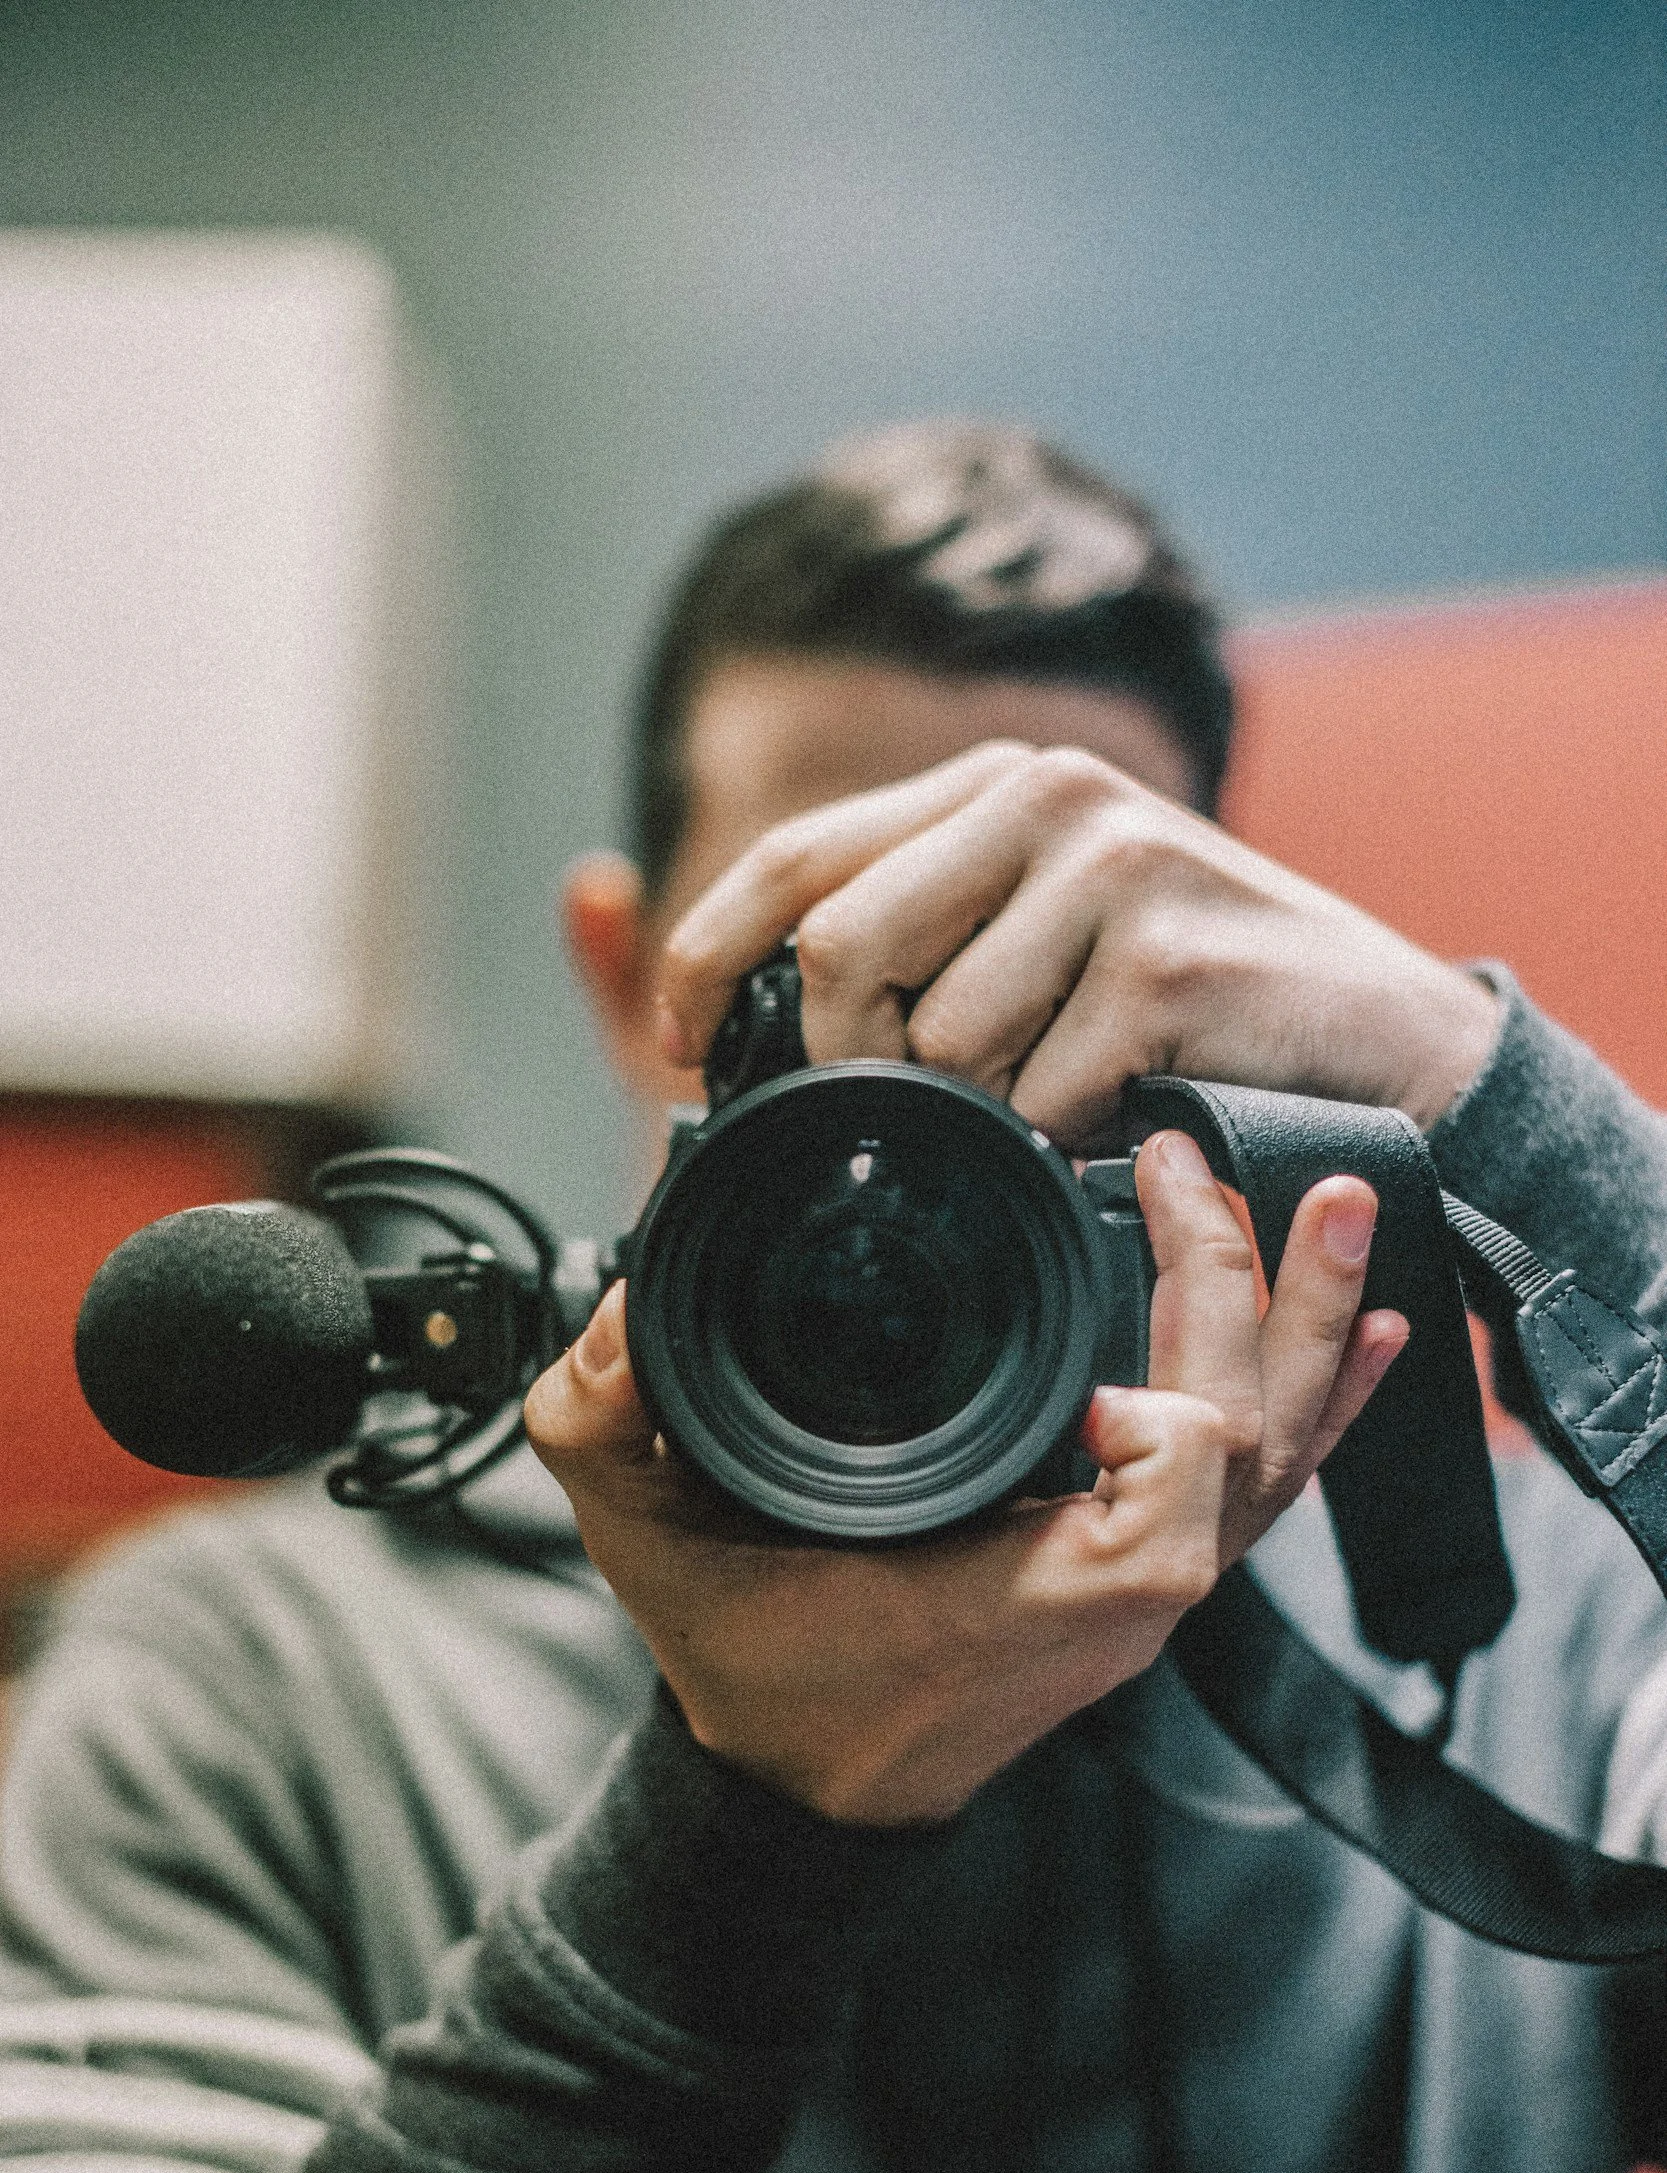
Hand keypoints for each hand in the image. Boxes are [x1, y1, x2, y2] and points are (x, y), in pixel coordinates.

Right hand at [525, 1132, 1405, 1825]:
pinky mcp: (1150, 1577)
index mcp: (1024, 1589)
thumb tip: (621, 1307)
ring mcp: (1150, 1591)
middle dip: (1240, 1291)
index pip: (1168, 1496)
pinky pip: (1270, 1487)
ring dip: (1308, 1323)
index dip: (1164, 1409)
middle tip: (1187, 1165)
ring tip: (1337, 1202)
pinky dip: (1329, 1406)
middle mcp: (1116, 1591)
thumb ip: (605, 1418)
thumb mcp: (648, 1544)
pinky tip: (1371, 1328)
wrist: (806, 1792)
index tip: (1092, 1361)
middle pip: (1246, 1438)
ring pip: (1279, 1453)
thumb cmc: (754, 1668)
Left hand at [654, 743, 1502, 1147]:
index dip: (709, 955)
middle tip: (887, 1118)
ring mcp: (1112, 868)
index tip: (684, 1042)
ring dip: (981, 1110)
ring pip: (942, 1038)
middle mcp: (1045, 797)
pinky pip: (1039, 1095)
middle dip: (842, 1059)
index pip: (795, 855)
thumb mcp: (1049, 937)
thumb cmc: (1195, 1004)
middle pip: (844, 945)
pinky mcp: (1164, 960)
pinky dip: (1062, 1138)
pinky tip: (1123, 1111)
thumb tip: (757, 1016)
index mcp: (994, 785)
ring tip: (1059, 1097)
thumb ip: (927, 943)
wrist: (1386, 1035)